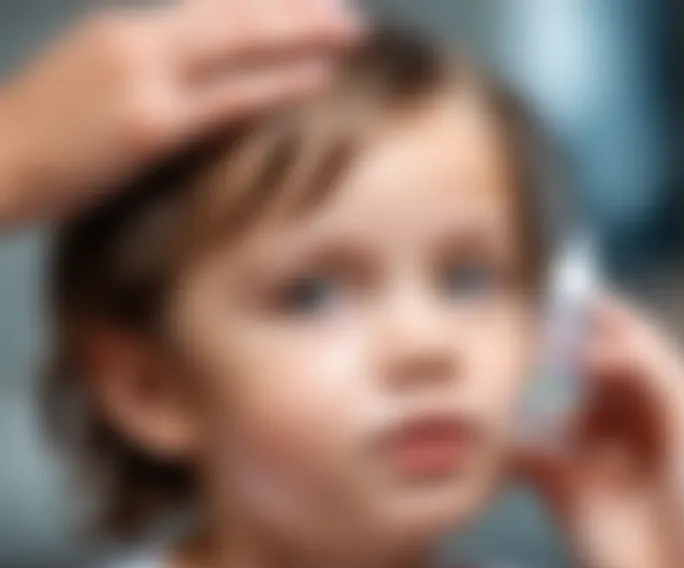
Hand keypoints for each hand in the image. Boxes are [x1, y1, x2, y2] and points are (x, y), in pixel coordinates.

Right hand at [0, 0, 362, 225]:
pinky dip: (275, 87)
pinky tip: (316, 81)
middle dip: (296, 11)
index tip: (308, 4)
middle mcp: (135, 42)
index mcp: (122, 33)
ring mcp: (141, 81)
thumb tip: (201, 89)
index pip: (208, 7)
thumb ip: (147, 80)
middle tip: (348, 15)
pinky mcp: (147, 127)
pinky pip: (226, 100)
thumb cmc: (38, 141)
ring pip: (238, 45)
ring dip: (300, 37)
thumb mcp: (93, 92)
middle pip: (232, 13)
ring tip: (350, 35)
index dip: (263, 3)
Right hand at [515, 294, 683, 567]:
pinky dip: (509, 446)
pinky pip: (529, 458)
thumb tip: (594, 345)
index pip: (631, 340)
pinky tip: (493, 434)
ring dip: (528, 394)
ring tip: (496, 375)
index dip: (598, 312)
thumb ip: (646, 374)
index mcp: (673, 399)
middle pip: (585, 370)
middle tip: (514, 326)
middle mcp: (632, 421)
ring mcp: (597, 456)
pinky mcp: (565, 492)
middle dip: (553, 348)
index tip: (560, 282)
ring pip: (554, 409)